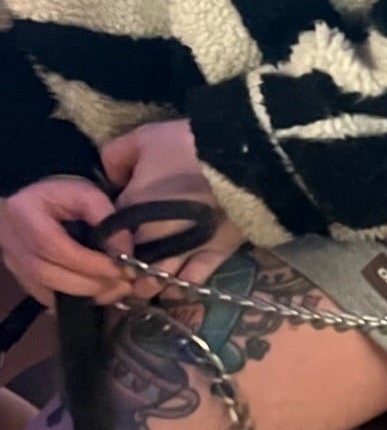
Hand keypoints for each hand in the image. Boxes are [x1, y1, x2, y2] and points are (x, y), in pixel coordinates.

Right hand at [0, 177, 129, 306]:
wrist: (36, 203)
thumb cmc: (62, 195)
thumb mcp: (86, 194)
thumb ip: (108, 219)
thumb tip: (125, 254)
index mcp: (25, 213)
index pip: (53, 246)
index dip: (89, 262)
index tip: (120, 268)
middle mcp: (12, 241)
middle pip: (47, 274)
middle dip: (91, 284)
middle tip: (124, 284)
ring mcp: (14, 263)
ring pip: (46, 293)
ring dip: (87, 296)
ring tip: (116, 290)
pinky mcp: (22, 278)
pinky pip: (47, 299)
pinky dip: (75, 301)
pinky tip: (99, 294)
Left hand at [101, 120, 242, 296]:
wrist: (239, 160)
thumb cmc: (188, 146)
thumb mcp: (142, 138)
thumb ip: (116, 156)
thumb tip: (112, 177)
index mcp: (129, 209)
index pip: (106, 235)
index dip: (104, 242)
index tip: (104, 243)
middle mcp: (152, 237)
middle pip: (128, 265)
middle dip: (121, 271)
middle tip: (119, 272)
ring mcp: (184, 250)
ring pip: (157, 280)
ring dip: (146, 286)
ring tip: (142, 287)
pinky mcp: (214, 255)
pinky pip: (193, 282)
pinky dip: (180, 289)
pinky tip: (172, 291)